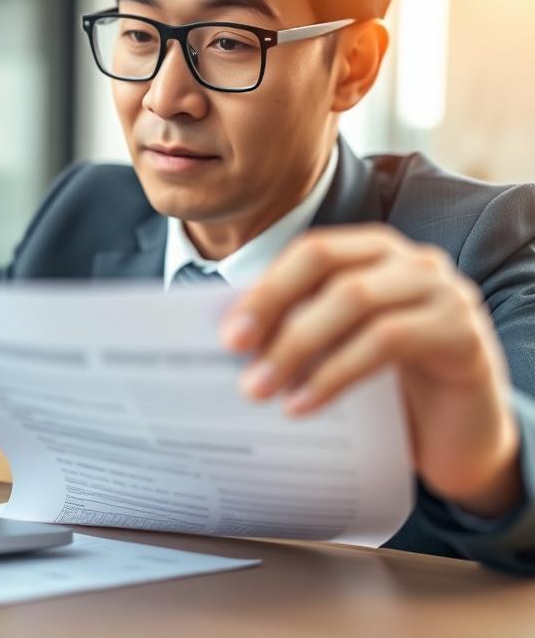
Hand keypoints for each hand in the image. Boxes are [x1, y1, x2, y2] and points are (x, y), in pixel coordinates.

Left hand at [220, 224, 521, 517]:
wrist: (460, 437)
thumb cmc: (390, 388)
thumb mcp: (337, 351)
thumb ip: (298, 331)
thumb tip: (230, 337)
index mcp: (373, 254)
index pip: (310, 252)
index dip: (266, 288)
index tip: (227, 332)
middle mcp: (411, 261)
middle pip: (329, 266)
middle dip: (274, 306)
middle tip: (235, 353)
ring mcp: (443, 291)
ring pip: (355, 300)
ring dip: (297, 346)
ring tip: (260, 389)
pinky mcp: (463, 333)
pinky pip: (387, 341)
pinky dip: (335, 374)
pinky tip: (303, 405)